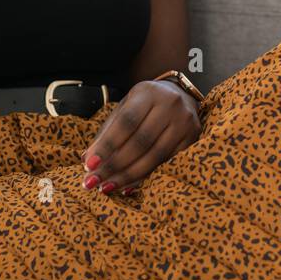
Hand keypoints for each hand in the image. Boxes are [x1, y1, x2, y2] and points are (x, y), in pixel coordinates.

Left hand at [80, 80, 201, 193]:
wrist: (181, 96)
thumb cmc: (146, 105)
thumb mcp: (125, 108)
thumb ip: (107, 132)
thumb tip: (87, 160)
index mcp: (148, 92)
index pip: (125, 122)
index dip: (107, 145)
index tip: (89, 165)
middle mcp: (170, 104)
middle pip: (140, 142)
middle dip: (115, 165)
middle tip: (94, 182)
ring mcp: (185, 121)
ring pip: (155, 156)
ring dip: (129, 176)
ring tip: (108, 187)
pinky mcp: (193, 137)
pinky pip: (168, 163)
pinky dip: (147, 177)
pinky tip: (129, 186)